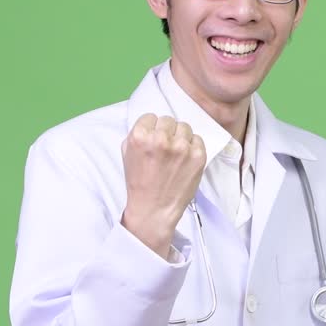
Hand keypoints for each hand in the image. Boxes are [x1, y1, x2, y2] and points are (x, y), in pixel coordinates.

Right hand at [120, 114, 205, 256]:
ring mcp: (181, 147)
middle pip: (168, 120)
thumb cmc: (140, 183)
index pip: (151, 117)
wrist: (154, 208)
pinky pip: (198, 139)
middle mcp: (161, 139)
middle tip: (165, 147)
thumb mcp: (127, 154)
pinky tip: (184, 159)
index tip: (153, 138)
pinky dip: (192, 146)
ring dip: (180, 137)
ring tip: (175, 153)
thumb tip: (150, 122)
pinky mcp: (198, 156)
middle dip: (166, 132)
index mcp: (140, 137)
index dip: (152, 128)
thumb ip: (137, 134)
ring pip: (184, 127)